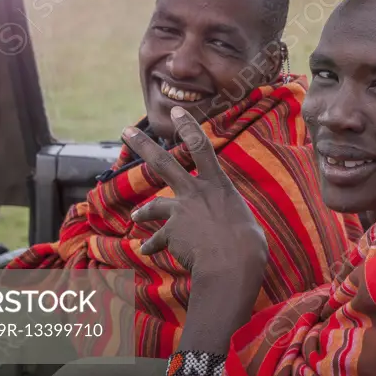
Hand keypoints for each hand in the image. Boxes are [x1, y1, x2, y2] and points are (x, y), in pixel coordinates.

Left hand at [125, 106, 267, 275]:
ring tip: (135, 214)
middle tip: (126, 131)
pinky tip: (147, 251)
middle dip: (143, 145)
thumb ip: (226, 211)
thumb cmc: (248, 243)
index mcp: (218, 185)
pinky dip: (153, 245)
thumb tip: (222, 219)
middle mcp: (196, 193)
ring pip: (154, 205)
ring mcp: (181, 212)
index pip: (201, 147)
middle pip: (163, 163)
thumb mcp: (242, 217)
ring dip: (144, 210)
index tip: (176, 111)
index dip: (188, 126)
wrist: (232, 263)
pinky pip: (157, 240)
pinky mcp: (172, 234)